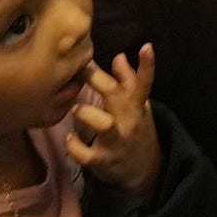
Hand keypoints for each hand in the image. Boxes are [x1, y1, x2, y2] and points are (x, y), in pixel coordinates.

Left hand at [65, 45, 161, 195]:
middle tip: (81, 68)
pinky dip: (74, 146)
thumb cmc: (134, 128)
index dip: (147, 65)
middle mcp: (129, 120)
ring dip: (88, 114)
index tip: (146, 46)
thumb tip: (119, 56)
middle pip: (117, 96)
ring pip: (104, 125)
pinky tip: (69, 139)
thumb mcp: (137, 106)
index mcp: (137, 105)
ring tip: (76, 108)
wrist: (143, 169)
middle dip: (98, 79)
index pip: (144, 83)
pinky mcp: (103, 161)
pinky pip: (86, 154)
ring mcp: (116, 141)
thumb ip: (128, 81)